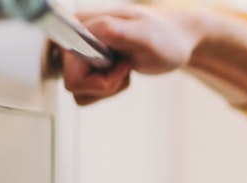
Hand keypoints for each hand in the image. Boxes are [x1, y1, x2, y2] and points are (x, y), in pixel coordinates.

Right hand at [62, 6, 201, 104]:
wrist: (174, 39)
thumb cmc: (164, 37)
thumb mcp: (145, 35)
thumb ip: (116, 31)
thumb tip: (91, 30)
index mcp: (79, 27)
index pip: (71, 74)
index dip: (99, 79)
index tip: (123, 64)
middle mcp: (71, 38)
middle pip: (74, 84)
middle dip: (106, 83)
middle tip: (127, 65)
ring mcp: (77, 52)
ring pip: (80, 91)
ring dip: (108, 86)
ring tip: (125, 66)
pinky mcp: (84, 64)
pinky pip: (87, 91)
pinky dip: (108, 87)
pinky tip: (121, 70)